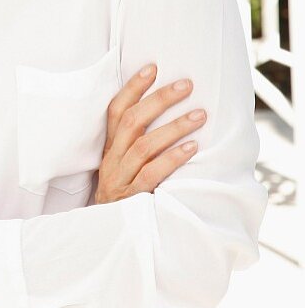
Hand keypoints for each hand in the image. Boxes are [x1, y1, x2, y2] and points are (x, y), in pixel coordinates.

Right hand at [94, 65, 206, 203]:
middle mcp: (112, 161)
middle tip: (187, 84)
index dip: (132, 88)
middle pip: (131, 122)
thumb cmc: (125, 199)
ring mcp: (120, 180)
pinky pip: (152, 174)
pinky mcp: (132, 199)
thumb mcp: (124, 170)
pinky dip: (172, 158)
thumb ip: (139, 146)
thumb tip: (171, 116)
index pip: (115, 111)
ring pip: (144, 146)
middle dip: (159, 100)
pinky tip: (192, 147)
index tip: (152, 67)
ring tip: (200, 114)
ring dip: (174, 127)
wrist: (107, 240)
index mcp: (110, 150)